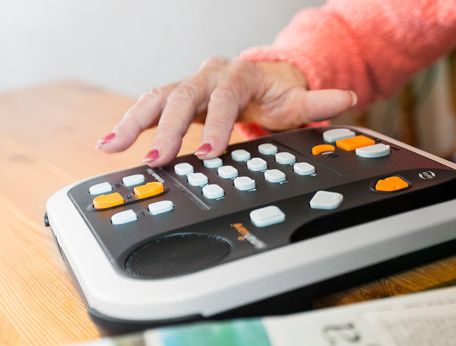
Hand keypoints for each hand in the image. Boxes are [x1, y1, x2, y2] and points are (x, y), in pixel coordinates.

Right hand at [96, 58, 356, 165]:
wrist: (263, 79)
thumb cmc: (279, 93)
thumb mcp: (298, 100)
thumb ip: (319, 103)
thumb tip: (346, 98)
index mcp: (238, 76)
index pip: (224, 100)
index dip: (216, 126)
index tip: (209, 154)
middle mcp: (208, 76)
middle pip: (182, 97)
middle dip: (169, 130)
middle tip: (160, 160)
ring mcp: (188, 86)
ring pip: (156, 98)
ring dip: (134, 123)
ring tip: (112, 147)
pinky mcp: (175, 98)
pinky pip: (148, 108)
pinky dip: (129, 125)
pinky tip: (109, 144)